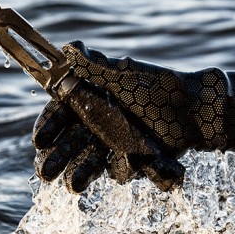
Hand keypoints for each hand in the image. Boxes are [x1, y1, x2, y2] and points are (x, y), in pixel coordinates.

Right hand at [32, 41, 234, 192]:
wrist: (195, 111)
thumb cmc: (158, 88)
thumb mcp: (125, 75)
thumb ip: (95, 66)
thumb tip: (68, 47)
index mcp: (91, 101)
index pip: (62, 115)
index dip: (49, 127)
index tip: (39, 140)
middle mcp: (98, 124)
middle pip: (70, 143)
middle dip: (56, 158)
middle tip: (44, 173)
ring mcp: (113, 145)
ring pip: (89, 161)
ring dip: (78, 174)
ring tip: (71, 186)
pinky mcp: (130, 161)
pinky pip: (120, 170)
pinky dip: (121, 170)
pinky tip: (121, 169)